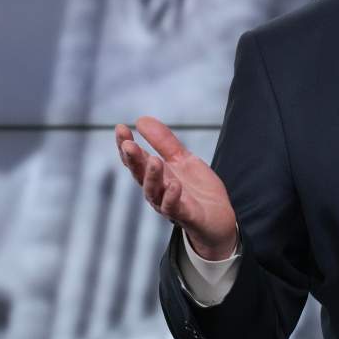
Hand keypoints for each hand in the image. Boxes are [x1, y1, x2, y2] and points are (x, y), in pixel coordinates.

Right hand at [115, 116, 237, 260]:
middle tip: (128, 144)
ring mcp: (169, 204)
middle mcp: (157, 190)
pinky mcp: (186, 216)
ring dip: (152, 177)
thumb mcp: (183, 160)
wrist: (219, 219)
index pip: (136, 159)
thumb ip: (165, 142)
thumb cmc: (197, 190)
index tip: (119, 128)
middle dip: (133, 160)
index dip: (125, 144)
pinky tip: (174, 185)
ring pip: (153, 192)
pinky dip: (172, 197)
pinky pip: (174, 208)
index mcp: (156, 175)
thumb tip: (141, 120)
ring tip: (154, 160)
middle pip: (140, 174)